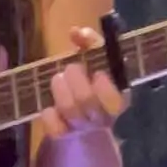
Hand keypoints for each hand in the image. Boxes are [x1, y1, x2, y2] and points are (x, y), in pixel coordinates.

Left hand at [34, 28, 127, 147]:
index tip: (97, 73)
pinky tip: (50, 107)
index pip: (115, 99)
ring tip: (58, 79)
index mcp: (117, 99)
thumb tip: (76, 32)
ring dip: (60, 89)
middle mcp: (102, 116)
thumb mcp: (96, 61)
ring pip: (70, 109)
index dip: (104, 87)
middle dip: (75, 77)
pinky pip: (54, 127)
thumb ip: (90, 43)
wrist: (83, 120)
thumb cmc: (91, 84)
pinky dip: (49, 114)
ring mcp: (83, 127)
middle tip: (71, 69)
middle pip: (87, 99)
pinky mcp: (64, 135)